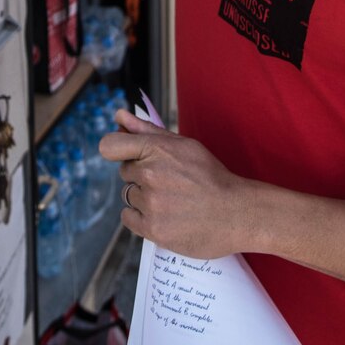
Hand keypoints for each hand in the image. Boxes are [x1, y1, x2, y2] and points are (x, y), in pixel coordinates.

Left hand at [99, 110, 253, 259]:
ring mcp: (150, 203)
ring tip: (172, 200)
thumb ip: (146, 130)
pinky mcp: (152, 228)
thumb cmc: (210, 176)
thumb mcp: (183, 145)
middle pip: (125, 172)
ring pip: (129, 195)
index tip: (128, 155)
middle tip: (169, 182)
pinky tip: (163, 215)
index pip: (110, 146)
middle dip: (141, 175)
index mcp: (156, 149)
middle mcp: (149, 174)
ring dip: (144, 198)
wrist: (235, 213)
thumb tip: (119, 116)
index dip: (116, 150)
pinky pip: (128, 218)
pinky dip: (141, 217)